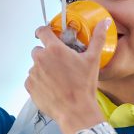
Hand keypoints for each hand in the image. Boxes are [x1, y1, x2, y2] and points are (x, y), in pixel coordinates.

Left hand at [25, 18, 110, 133]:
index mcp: (54, 49)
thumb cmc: (84, 86)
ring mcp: (33, 73)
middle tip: (59, 65)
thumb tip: (104, 22)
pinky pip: (32, 80)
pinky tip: (51, 88)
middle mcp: (40, 59)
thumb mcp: (93, 60)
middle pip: (38, 50)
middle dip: (46, 55)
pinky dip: (39, 82)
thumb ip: (98, 38)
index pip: (42, 31)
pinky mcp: (30, 86)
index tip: (46, 34)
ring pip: (35, 66)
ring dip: (43, 70)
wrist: (75, 110)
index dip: (44, 31)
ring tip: (57, 79)